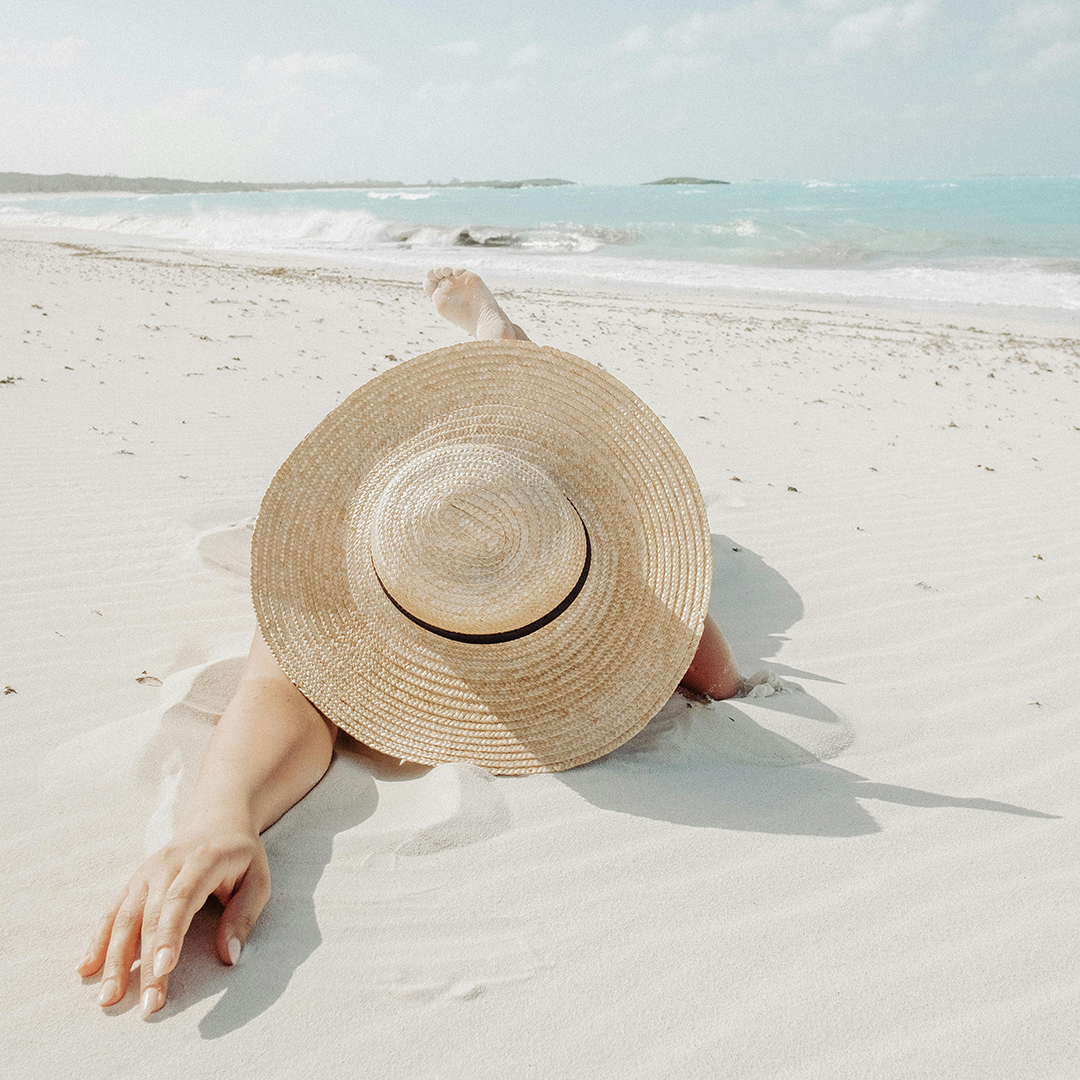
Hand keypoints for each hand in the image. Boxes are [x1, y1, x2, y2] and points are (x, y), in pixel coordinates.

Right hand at [76, 824, 269, 1017]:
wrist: (216, 820)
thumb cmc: (240, 856)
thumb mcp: (258, 878)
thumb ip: (244, 914)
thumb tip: (230, 956)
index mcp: (202, 860)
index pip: (181, 899)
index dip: (170, 934)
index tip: (164, 968)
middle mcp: (167, 865)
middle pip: (151, 916)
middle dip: (146, 963)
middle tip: (148, 1005)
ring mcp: (145, 873)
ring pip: (124, 917)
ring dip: (114, 959)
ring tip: (108, 998)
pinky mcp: (133, 883)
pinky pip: (111, 912)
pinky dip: (97, 940)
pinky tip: (86, 968)